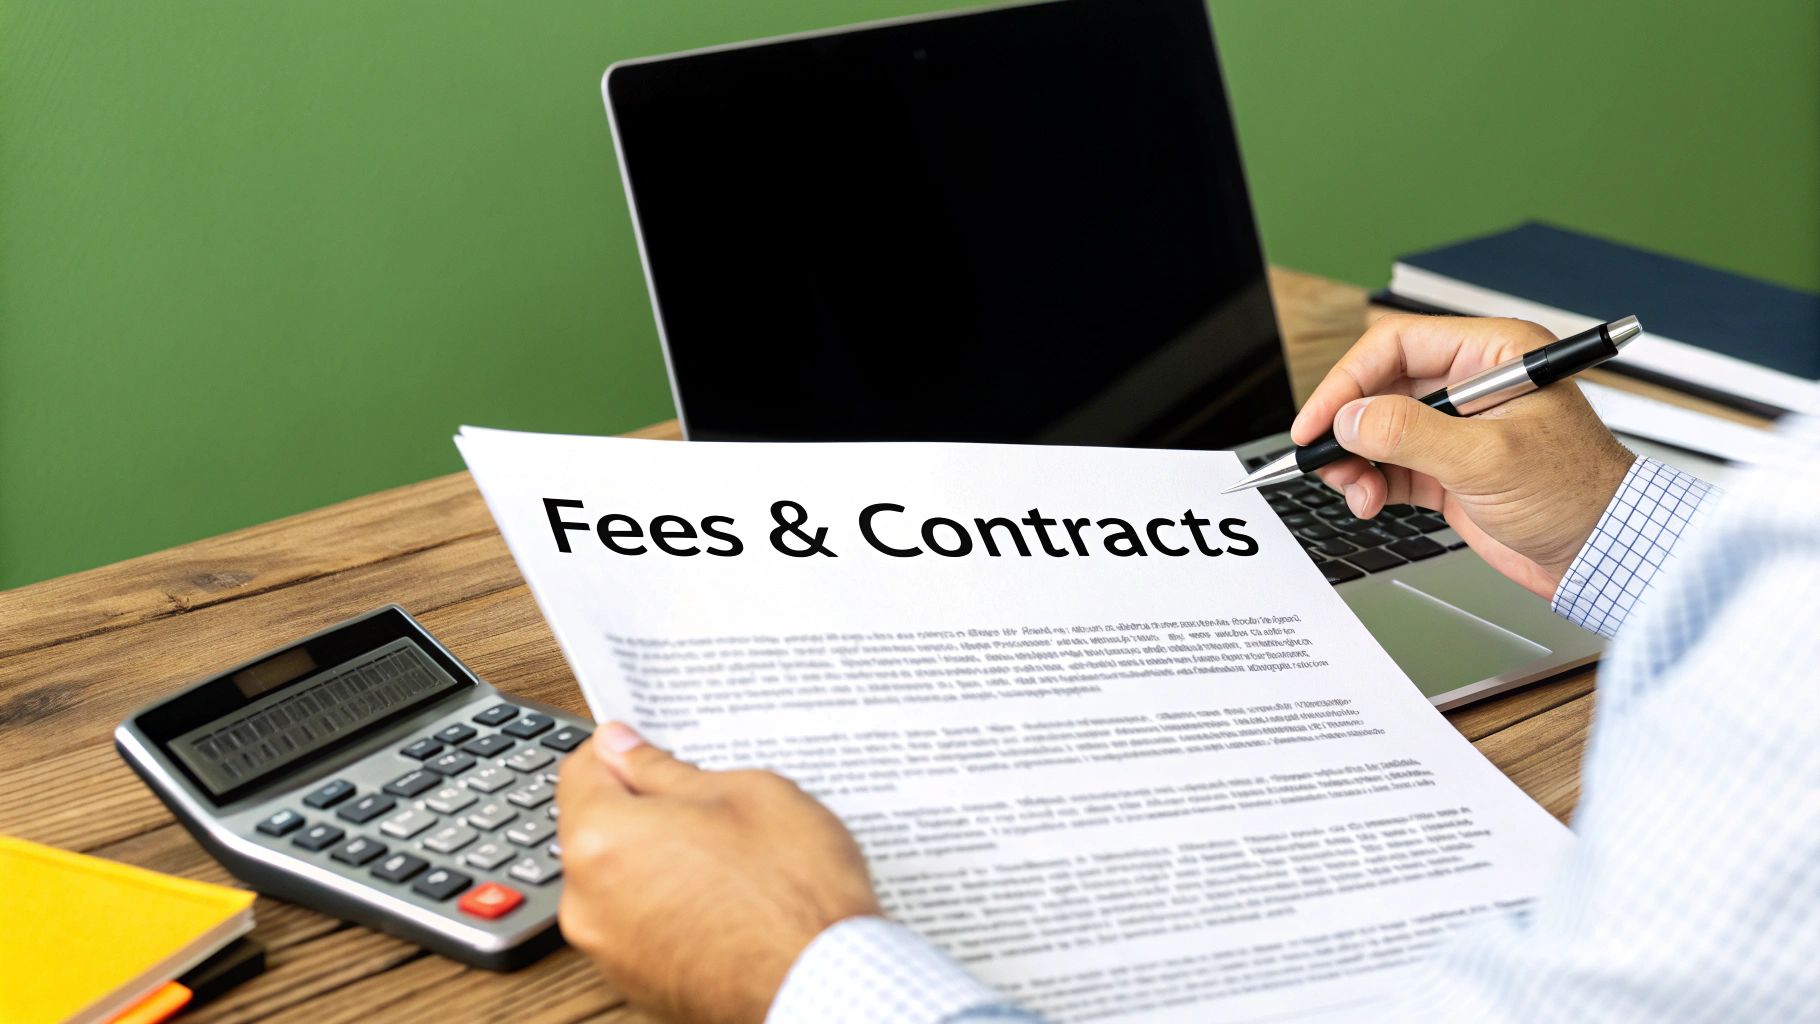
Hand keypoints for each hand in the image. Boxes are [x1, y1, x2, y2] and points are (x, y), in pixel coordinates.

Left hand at [555, 722, 881, 1023]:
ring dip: (655, 860)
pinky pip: (638, 925)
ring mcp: (610, 952)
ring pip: (618, 880)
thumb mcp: (742, 793)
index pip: (579, 770)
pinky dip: (666, 906)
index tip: (645, 746)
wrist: (825, 981)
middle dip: (641, 810)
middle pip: (596, 830)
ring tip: (724, 855)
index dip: (618, 750)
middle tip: (703, 803)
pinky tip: (721, 897)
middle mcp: (587, 902)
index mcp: (603, 839)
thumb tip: (623, 748)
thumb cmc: (794, 892)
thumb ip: (664, 768)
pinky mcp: (637, 985)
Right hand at [1290, 315, 1633, 597]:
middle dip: (1348, 425)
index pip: (1397, 345)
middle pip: (1380, 387)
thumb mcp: (1488, 459)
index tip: (1319, 419)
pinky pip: (1390, 465)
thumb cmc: (1579, 495)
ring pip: (1378, 429)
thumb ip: (1413, 434)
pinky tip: (1369, 500)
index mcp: (1494, 354)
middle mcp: (1472, 384)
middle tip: (1324, 456)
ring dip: (1355, 459)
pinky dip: (1370, 483)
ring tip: (1353, 488)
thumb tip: (1352, 418)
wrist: (1604, 555)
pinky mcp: (1449, 469)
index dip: (1348, 380)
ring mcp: (1459, 429)